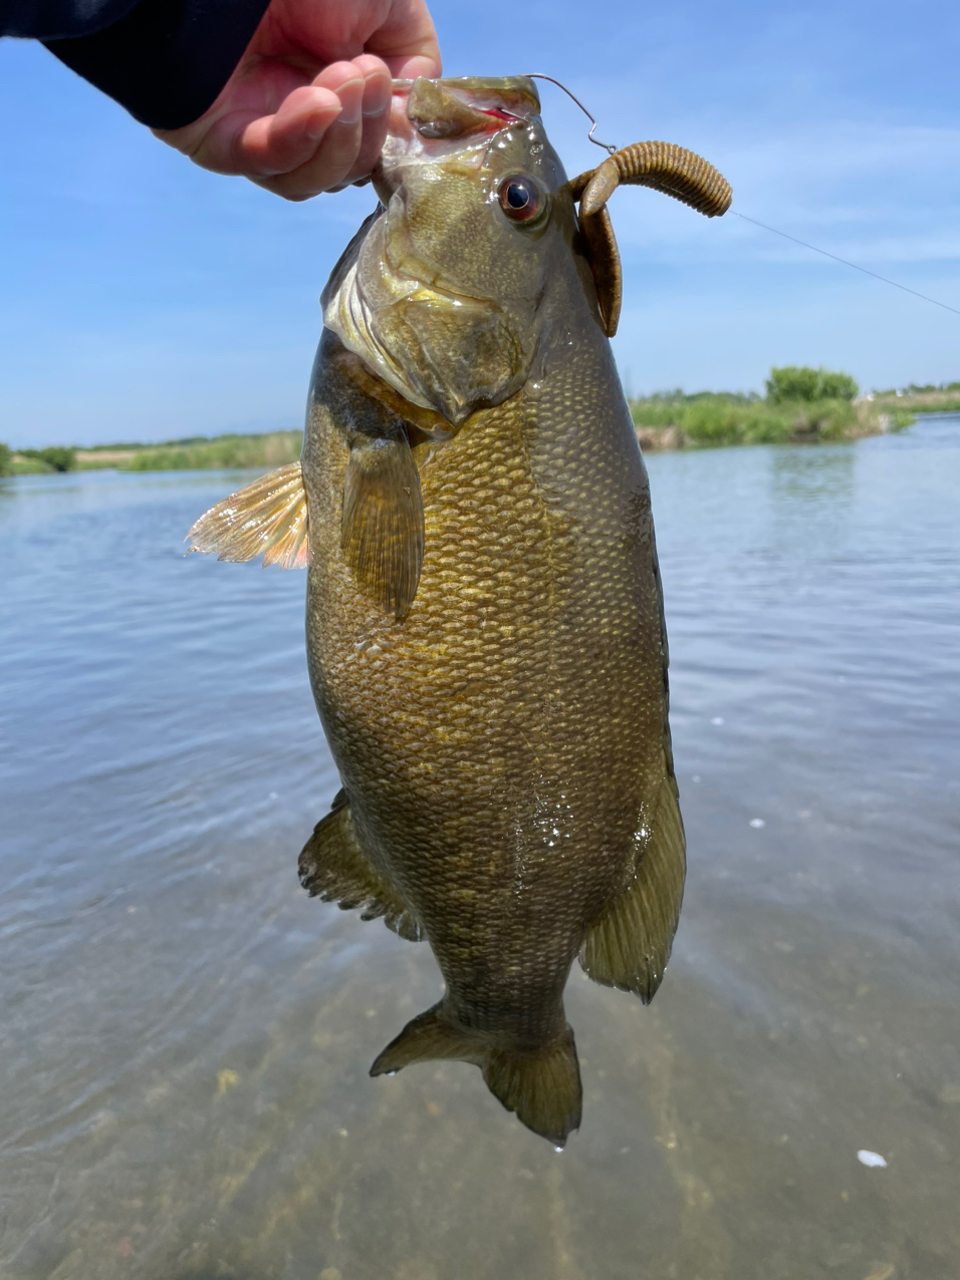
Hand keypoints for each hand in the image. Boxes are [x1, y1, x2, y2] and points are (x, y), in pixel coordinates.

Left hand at [154, 0, 439, 199]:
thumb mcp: (389, 4)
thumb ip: (415, 59)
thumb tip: (408, 117)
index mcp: (335, 88)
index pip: (374, 146)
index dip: (393, 134)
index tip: (402, 101)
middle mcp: (296, 117)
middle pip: (347, 169)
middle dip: (369, 131)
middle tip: (368, 79)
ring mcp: (256, 131)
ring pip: (312, 179)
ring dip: (340, 139)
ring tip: (344, 80)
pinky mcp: (217, 139)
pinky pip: (269, 161)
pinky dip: (301, 138)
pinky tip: (318, 104)